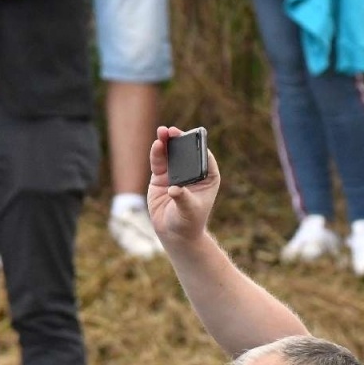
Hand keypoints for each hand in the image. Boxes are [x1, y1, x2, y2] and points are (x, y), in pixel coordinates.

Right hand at [148, 125, 221, 253]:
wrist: (174, 233)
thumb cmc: (188, 222)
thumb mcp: (189, 211)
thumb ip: (183, 198)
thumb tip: (174, 189)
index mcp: (207, 178)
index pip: (204, 158)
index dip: (197, 146)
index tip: (192, 138)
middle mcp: (192, 173)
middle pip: (186, 152)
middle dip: (180, 140)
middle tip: (172, 131)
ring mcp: (176, 173)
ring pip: (172, 153)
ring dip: (167, 142)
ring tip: (162, 132)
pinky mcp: (161, 177)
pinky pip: (159, 161)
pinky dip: (157, 153)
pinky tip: (157, 145)